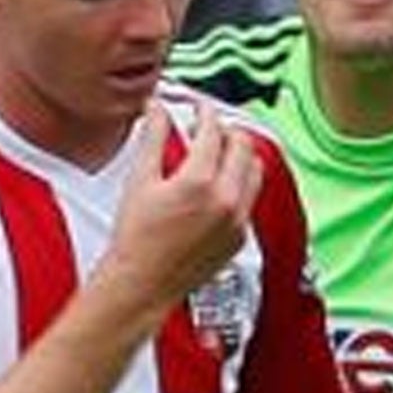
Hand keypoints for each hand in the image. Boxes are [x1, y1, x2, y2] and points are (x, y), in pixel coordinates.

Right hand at [99, 103, 263, 311]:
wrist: (142, 284)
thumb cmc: (136, 240)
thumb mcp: (140, 180)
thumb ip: (152, 137)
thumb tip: (157, 109)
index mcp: (200, 183)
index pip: (213, 130)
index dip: (205, 111)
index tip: (198, 108)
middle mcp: (226, 201)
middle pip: (243, 146)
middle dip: (226, 130)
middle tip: (208, 128)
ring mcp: (237, 221)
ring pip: (255, 172)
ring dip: (240, 156)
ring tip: (218, 154)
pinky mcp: (240, 238)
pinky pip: (250, 200)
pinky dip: (239, 185)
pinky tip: (218, 187)